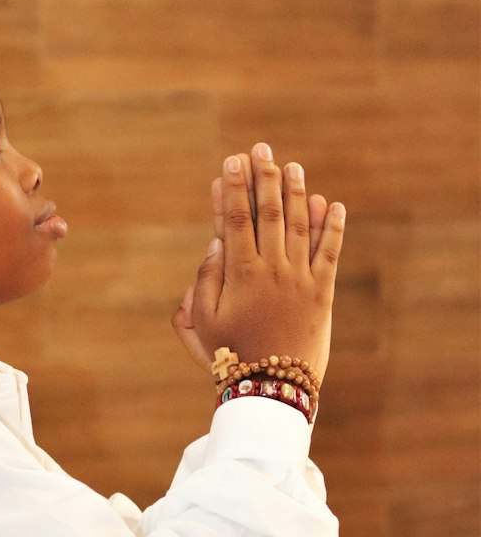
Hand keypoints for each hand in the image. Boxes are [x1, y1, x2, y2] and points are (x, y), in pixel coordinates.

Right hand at [172, 143, 344, 380]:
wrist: (272, 388)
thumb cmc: (229, 356)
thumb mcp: (203, 322)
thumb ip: (205, 279)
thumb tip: (215, 243)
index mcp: (240, 273)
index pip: (235, 219)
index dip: (233, 187)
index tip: (231, 162)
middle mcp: (272, 269)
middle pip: (269, 212)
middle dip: (264, 177)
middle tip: (262, 149)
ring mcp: (299, 279)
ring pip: (300, 225)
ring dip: (297, 192)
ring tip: (293, 166)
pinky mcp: (321, 293)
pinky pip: (329, 253)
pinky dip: (332, 227)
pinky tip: (333, 204)